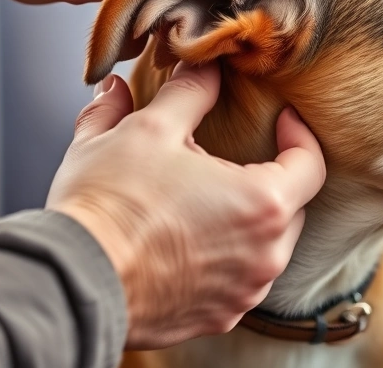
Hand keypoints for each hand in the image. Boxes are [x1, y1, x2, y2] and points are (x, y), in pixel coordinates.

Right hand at [46, 63, 325, 348]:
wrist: (71, 280)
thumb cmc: (111, 205)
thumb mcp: (147, 128)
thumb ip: (187, 92)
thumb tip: (199, 66)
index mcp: (262, 204)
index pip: (311, 164)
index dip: (300, 135)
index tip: (282, 119)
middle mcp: (265, 256)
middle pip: (291, 206)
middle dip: (270, 177)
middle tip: (234, 156)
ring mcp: (242, 294)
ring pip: (265, 246)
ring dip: (246, 220)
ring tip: (205, 198)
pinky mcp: (216, 317)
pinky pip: (238, 280)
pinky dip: (224, 256)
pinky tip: (189, 239)